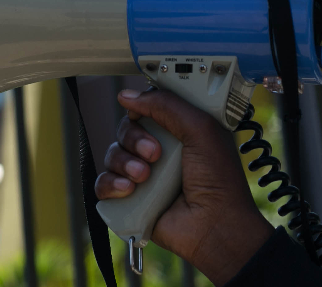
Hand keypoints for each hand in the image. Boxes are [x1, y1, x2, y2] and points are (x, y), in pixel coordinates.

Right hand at [94, 88, 274, 284]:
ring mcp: (143, 174)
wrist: (214, 225)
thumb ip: (166, 105)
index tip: (142, 112)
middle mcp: (159, 150)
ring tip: (144, 176)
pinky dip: (111, 183)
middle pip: (126, 128)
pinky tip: (129, 190)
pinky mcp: (130, 198)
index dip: (141, 107)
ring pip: (113, 154)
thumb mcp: (200, 129)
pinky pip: (103, 182)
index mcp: (178, 130)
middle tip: (154, 153)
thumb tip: (129, 95)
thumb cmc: (218, 180)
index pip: (146, 108)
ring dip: (124, 162)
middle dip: (134, 138)